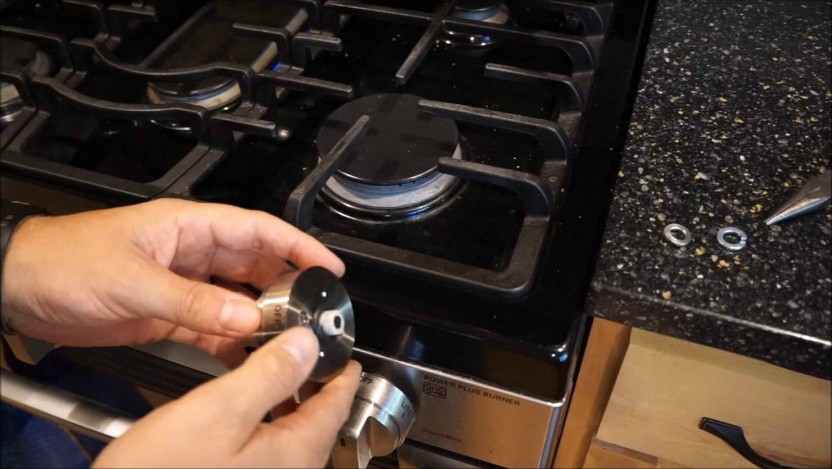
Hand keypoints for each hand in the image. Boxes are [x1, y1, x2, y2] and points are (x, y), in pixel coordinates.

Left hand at [0, 198, 343, 354]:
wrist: (19, 288)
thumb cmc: (64, 261)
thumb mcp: (132, 280)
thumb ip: (192, 300)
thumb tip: (246, 317)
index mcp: (188, 227)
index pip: (257, 229)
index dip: (297, 245)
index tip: (328, 267)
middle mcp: (191, 253)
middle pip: (254, 265)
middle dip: (286, 286)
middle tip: (312, 311)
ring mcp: (182, 285)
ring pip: (237, 299)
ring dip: (260, 318)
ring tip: (286, 337)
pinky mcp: (168, 315)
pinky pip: (212, 327)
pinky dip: (230, 341)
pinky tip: (245, 357)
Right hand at [94, 327, 361, 467]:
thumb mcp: (219, 410)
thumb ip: (270, 374)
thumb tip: (308, 343)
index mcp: (296, 452)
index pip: (339, 403)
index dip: (341, 368)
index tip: (342, 347)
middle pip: (320, 420)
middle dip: (315, 381)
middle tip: (307, 348)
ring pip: (295, 435)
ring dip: (291, 400)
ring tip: (279, 369)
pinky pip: (271, 450)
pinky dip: (268, 421)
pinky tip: (247, 408)